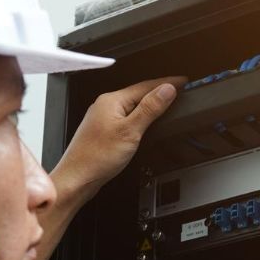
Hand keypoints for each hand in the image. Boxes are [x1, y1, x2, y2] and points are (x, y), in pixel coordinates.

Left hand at [50, 77, 184, 202]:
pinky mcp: (103, 131)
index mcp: (111, 101)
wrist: (77, 179)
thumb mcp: (130, 131)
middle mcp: (105, 106)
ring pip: (132, 105)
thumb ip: (150, 108)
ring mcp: (103, 118)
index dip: (167, 82)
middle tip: (179, 89)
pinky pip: (126, 116)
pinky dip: (140, 115)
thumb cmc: (96, 158)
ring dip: (150, 103)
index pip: (146, 85)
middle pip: (139, 92)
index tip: (183, 81)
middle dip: (159, 90)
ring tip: (167, 102)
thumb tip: (167, 90)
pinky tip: (145, 122)